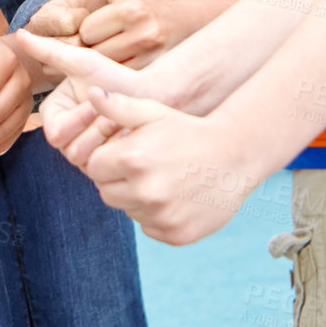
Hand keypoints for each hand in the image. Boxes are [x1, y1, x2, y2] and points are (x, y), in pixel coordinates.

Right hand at [11, 29, 148, 165]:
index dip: (75, 118)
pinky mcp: (101, 166)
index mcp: (55, 115)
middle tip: (112, 112)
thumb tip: (19, 33)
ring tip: (120, 120)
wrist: (150, 96)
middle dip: (93, 126)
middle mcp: (65, 137)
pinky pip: (99, 167)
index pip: (53, 131)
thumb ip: (49, 51)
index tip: (95, 98)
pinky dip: (115, 149)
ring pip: (82, 158)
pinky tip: (126, 134)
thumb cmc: (116, 76)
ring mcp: (83, 154)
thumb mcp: (82, 62)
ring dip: (105, 136)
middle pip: (66, 147)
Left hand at [70, 0, 190, 66]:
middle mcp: (143, 35)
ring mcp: (151, 60)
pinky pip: (118, 83)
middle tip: (112, 39)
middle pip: (93, 52)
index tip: (105, 24)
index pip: (86, 30)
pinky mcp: (154, 78)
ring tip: (120, 51)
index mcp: (131, 10)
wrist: (184, 28)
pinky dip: (116, 78)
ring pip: (104, 69)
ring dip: (105, 64)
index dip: (91, 28)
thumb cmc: (145, 2)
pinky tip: (125, 68)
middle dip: (96, 47)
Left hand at [81, 91, 263, 245]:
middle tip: (146, 167)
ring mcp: (162, 216)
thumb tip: (90, 91)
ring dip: (138, 198)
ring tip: (164, 180)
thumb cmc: (188, 130)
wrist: (235, 156)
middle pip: (106, 193)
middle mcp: (145, 192)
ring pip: (128, 210)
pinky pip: (150, 227)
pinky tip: (176, 197)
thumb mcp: (153, 112)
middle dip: (119, 180)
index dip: (109, 159)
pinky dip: (157, 216)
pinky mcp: (176, 234)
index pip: (95, 167)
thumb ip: (118, 106)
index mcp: (133, 159)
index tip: (130, 152)